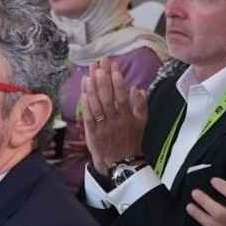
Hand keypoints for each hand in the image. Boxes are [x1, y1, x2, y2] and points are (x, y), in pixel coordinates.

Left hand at [81, 58, 148, 172]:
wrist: (121, 163)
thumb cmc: (131, 140)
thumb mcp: (141, 123)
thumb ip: (141, 105)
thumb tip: (138, 88)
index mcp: (127, 117)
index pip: (122, 95)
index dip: (117, 80)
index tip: (114, 65)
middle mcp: (115, 120)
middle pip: (107, 96)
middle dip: (103, 77)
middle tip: (100, 62)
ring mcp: (102, 125)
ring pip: (97, 104)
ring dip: (93, 87)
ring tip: (90, 72)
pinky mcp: (92, 131)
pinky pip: (89, 115)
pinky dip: (86, 102)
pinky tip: (84, 89)